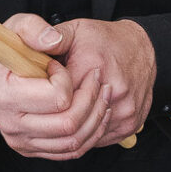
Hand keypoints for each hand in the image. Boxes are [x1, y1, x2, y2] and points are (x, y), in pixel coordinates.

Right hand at [0, 14, 113, 160]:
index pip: (56, 97)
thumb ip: (33, 28)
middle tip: (96, 79)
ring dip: (96, 117)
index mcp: (6, 96)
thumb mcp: (17, 27)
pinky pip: (71, 150)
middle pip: (69, 123)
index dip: (66, 78)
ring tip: (102, 93)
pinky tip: (97, 112)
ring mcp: (22, 141)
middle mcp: (12, 124)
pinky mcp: (33, 149)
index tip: (58, 64)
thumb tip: (53, 41)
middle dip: (92, 99)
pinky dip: (91, 133)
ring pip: (74, 141)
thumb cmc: (8, 50)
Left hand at [52, 18, 155, 150]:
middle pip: (68, 120)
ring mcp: (123, 112)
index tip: (45, 85)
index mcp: (93, 68)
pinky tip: (81, 116)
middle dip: (55, 114)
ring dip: (69, 127)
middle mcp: (112, 92)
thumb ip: (49, 38)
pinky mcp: (129, 125)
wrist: (142, 49)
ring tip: (67, 108)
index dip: (44, 93)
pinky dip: (85, 133)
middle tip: (55, 99)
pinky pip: (97, 140)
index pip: (55, 97)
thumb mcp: (74, 31)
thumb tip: (29, 48)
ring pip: (82, 136)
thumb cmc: (106, 40)